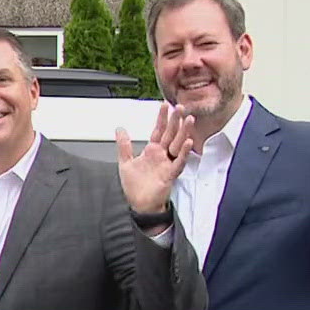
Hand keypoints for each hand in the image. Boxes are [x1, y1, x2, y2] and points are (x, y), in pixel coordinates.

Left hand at [116, 101, 194, 215]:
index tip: (164, 105)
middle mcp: (161, 155)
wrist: (139, 204)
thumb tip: (120, 129)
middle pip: (170, 134)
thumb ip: (124, 145)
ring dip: (184, 132)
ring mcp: (167, 164)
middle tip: (179, 107)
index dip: (161, 118)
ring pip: (178, 145)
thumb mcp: (125, 162)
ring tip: (189, 119)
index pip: (158, 130)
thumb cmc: (134, 186)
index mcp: (151, 151)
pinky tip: (188, 142)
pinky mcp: (170, 174)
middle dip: (175, 121)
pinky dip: (184, 152)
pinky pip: (179, 162)